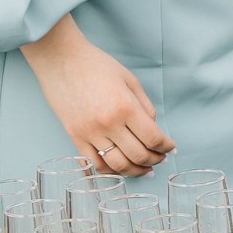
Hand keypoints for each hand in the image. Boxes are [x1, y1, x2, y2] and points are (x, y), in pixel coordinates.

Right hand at [22, 15, 174, 175]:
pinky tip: (120, 168)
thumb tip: (153, 130)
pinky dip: (110, 171)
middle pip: (138, 155)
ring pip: (117, 165)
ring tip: (144, 169)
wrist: (61, 60)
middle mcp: (108, 124)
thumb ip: (145, 107)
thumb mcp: (130, 81)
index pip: (153, 138)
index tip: (172, 149)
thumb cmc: (97, 66)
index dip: (166, 147)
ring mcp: (89, 133)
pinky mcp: (74, 137)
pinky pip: (94, 163)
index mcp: (126, 108)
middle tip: (161, 158)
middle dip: (155, 160)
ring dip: (135, 171)